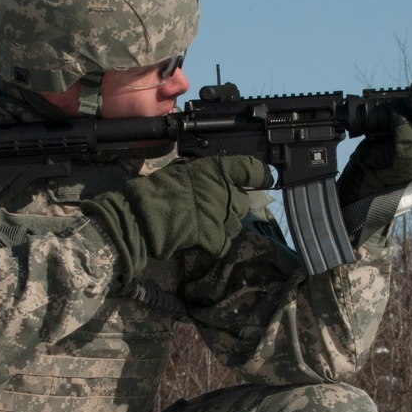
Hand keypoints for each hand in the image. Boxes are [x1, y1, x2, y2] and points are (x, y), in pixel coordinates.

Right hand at [84, 155, 271, 278]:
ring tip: (202, 224)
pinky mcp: (216, 238)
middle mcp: (225, 191)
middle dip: (231, 205)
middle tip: (210, 208)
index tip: (268, 178)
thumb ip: (203, 173)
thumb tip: (215, 178)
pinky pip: (223, 242)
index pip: (248, 169)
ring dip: (224, 224)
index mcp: (215, 170)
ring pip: (235, 223)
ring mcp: (223, 216)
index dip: (260, 174)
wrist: (144, 216)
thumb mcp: (181, 170)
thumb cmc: (157, 189)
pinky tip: (200, 239)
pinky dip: (214, 242)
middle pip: (242, 201)